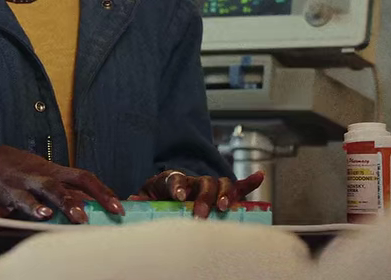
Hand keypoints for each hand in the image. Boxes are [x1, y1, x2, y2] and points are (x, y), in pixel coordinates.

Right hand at [0, 143, 123, 223]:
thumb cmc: (20, 170)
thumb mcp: (46, 175)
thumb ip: (70, 190)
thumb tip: (99, 205)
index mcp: (51, 172)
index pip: (83, 178)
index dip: (102, 192)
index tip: (117, 209)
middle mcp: (33, 178)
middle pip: (54, 186)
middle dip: (69, 202)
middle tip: (83, 219)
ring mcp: (12, 188)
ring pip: (24, 196)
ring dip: (34, 206)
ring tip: (46, 216)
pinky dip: (0, 221)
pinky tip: (4, 227)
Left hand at [129, 170, 264, 218]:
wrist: (166, 191)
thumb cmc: (157, 195)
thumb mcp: (146, 196)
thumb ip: (141, 199)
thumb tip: (131, 200)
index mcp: (173, 179)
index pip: (176, 178)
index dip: (178, 185)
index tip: (179, 196)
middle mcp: (193, 180)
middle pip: (203, 183)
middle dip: (204, 198)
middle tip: (200, 214)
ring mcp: (208, 186)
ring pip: (220, 184)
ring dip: (224, 195)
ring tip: (224, 207)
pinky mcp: (220, 194)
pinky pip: (238, 187)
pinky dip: (249, 182)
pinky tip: (259, 175)